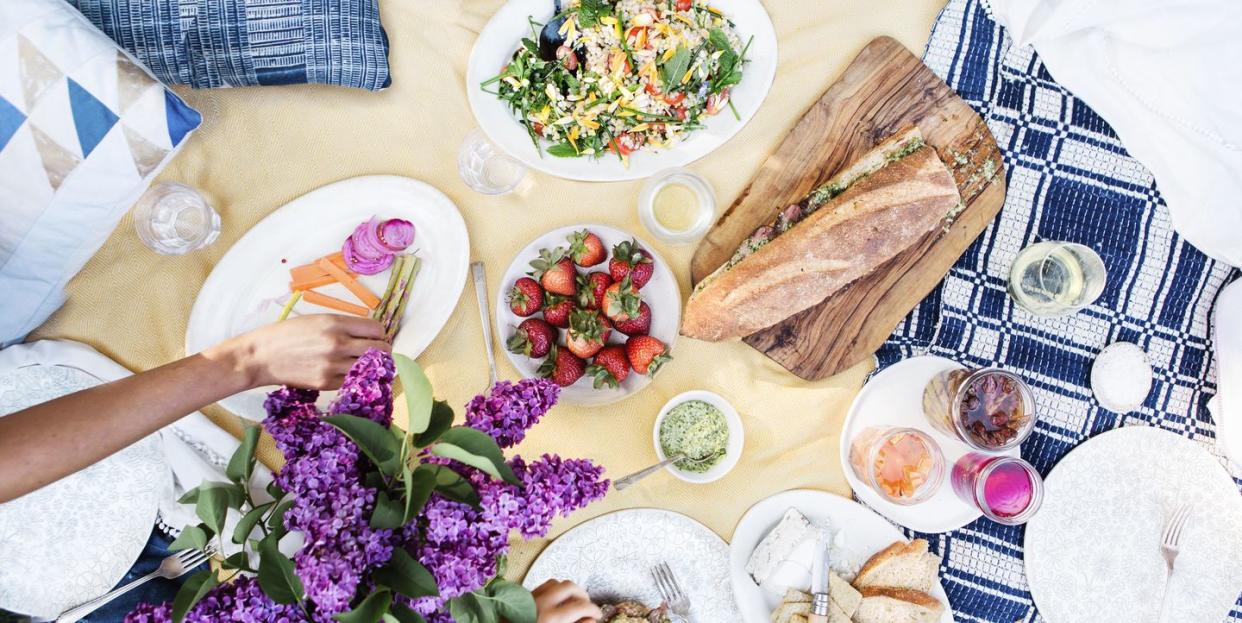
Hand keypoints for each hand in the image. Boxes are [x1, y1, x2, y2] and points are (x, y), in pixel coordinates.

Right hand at [206, 314, 390, 389]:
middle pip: (380, 349)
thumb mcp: (317, 320)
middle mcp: (337, 343)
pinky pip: (353, 381)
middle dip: (383, 350)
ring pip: (370, 368)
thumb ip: (344, 326)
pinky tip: (349, 373)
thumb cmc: (287, 335)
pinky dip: (356, 378)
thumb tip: (370, 333)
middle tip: (377, 352)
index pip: (376, 329)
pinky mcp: (325, 383)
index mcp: (335, 323)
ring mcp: (332, 365)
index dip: (380, 333)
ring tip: (365, 364)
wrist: (261, 356)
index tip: (376, 337)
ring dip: (373, 367)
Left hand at [533, 580, 601, 622]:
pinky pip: (542, 586)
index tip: (597, 614)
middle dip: (582, 594)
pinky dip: (553, 590)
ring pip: (555, 582)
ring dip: (567, 590)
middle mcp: (542, 604)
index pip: (581, 606)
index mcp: (552, 618)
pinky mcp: (524, 597)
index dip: (594, 610)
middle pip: (569, 586)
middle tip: (586, 605)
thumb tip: (591, 620)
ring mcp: (531, 598)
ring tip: (572, 602)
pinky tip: (556, 600)